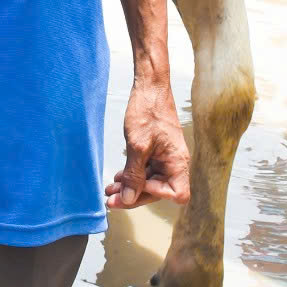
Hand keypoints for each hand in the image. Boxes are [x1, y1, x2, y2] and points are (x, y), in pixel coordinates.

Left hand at [106, 76, 190, 208]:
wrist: (149, 86)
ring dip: (130, 187)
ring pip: (150, 181)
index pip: (177, 194)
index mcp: (177, 161)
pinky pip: (146, 170)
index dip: (156, 194)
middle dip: (134, 195)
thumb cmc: (147, 110)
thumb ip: (134, 174)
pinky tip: (117, 178)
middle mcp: (174, 162)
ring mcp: (165, 157)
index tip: (136, 186)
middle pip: (159, 190)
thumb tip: (129, 198)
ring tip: (109, 190)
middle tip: (111, 199)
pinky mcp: (156, 151)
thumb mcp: (137, 146)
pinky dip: (132, 175)